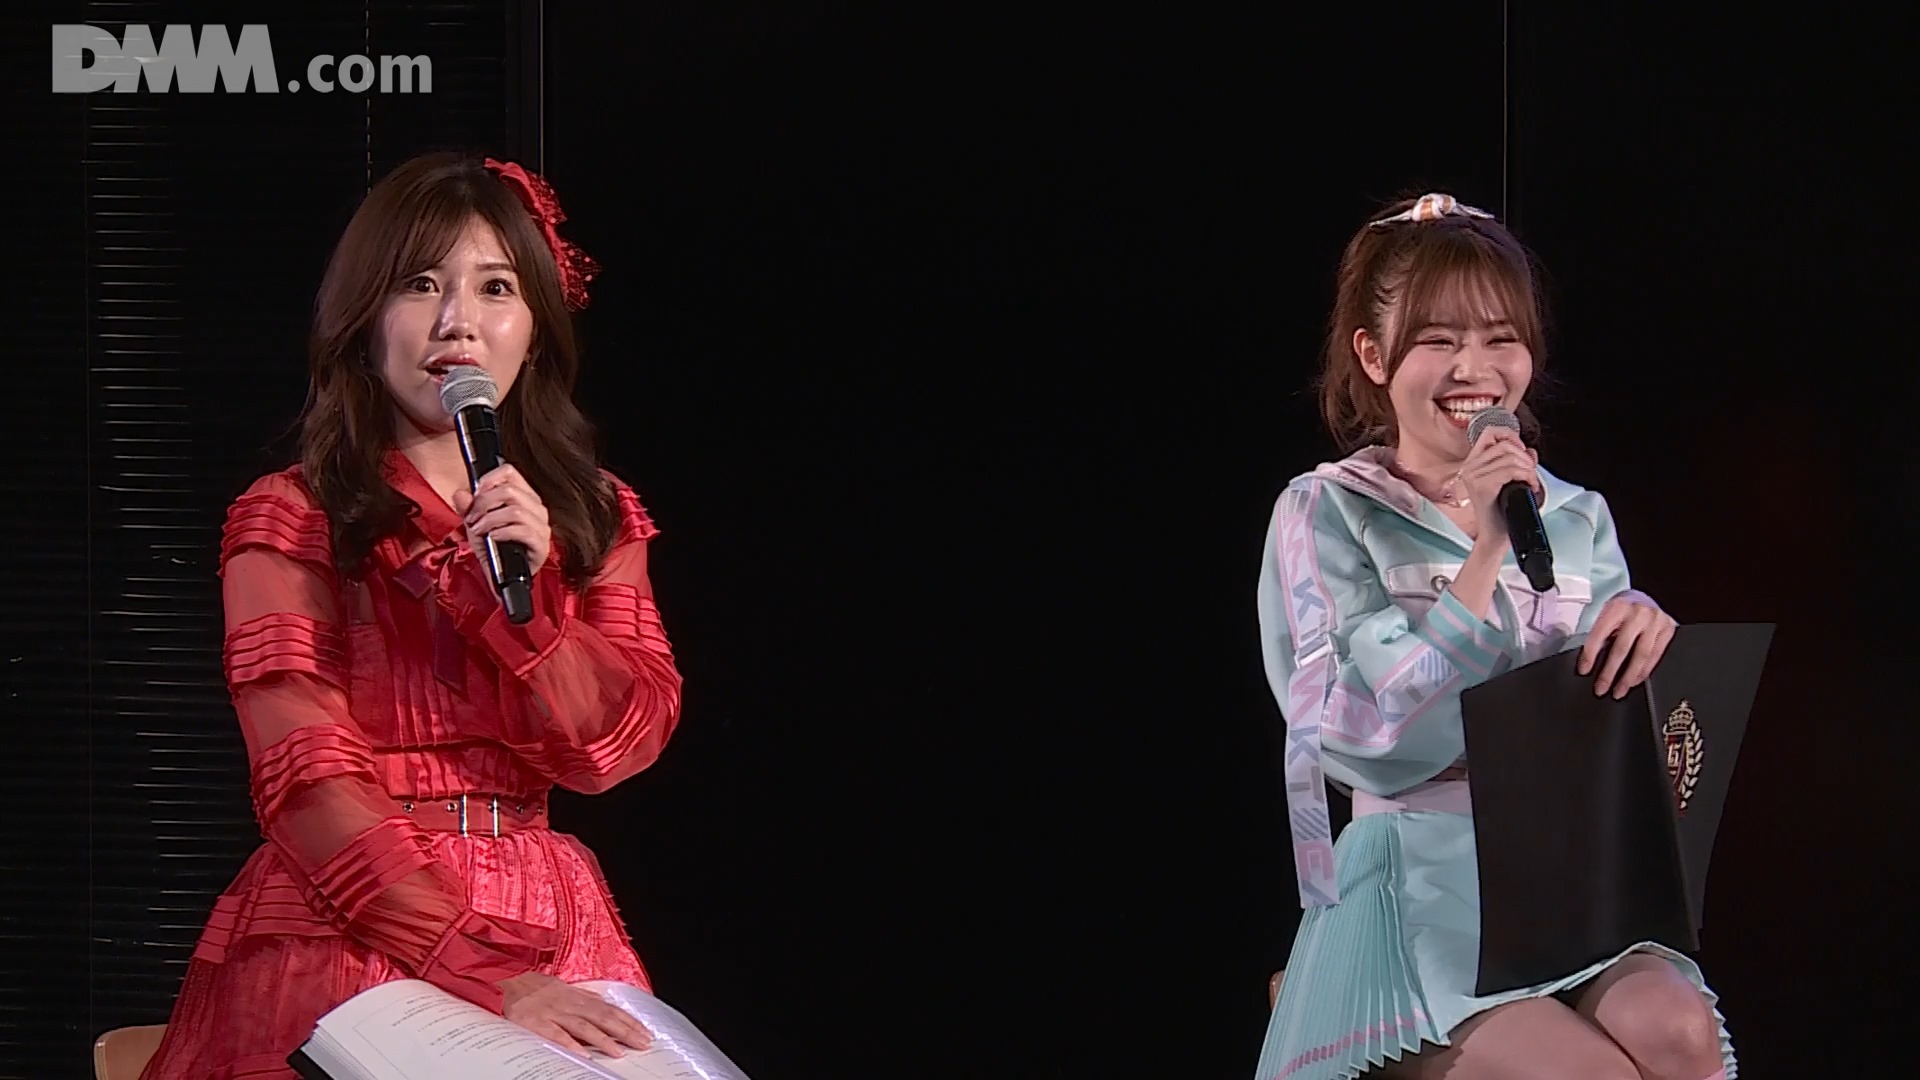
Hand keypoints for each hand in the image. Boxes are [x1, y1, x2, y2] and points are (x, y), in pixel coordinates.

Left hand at [451, 465, 551, 576]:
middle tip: (471, 517)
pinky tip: (492, 537)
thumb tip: (460, 494)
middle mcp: (536, 509)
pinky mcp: (541, 545)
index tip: (475, 492)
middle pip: (510, 491)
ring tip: (478, 530)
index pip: (511, 472)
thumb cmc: (494, 550)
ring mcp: (541, 527)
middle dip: (484, 503)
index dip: (489, 478)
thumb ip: (467, 508)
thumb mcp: (475, 524)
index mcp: (524, 497)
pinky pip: (523, 530)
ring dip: (490, 519)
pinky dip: (502, 532)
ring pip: (516, 510)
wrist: (501, 578)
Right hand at [500, 972, 652, 1057]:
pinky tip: (583, 1054)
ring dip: (603, 1039)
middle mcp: (567, 1002)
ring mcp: (552, 1012)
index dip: (628, 1020)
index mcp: (575, 995)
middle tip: (643, 1043)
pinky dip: (570, 1044)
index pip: (608, 1008)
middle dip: (625, 1031)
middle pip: (602, 1017)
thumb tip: (602, 1002)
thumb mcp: (560, 987)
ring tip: (620, 1051)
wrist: (501, 980)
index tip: (645, 1031)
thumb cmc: (531, 986)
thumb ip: (581, 996)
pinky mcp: (535, 1022)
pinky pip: (555, 1034)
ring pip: (583, 1026)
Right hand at [1457, 425, 1541, 542]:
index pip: (1490, 433)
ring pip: (1509, 457)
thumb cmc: (1502, 513)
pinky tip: (1529, 486)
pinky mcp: (1482, 486)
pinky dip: (1526, 476)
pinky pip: (1510, 470)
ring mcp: (1473, 476)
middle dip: (1524, 456)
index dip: (1510, 436)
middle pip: (1503, 444)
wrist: (1496, 536)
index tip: (1522, 450)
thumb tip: (1531, 451)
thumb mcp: (1512, 482)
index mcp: (1473, 463)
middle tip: (1531, 472)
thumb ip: (1520, 463)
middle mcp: (1469, 467)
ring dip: (1527, 469)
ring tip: (1531, 482)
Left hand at [1576, 594, 1676, 698]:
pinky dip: (1644, 671)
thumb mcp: (1607, 613)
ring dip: (1629, 677)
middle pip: (1622, 648)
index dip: (1590, 654)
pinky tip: (1635, 681)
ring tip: (1619, 691)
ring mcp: (1656, 621)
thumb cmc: (1622, 609)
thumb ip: (1601, 633)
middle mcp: (1638, 613)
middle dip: (1610, 672)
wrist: (1645, 596)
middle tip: (1601, 689)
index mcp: (1617, 607)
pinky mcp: (1668, 629)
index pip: (1600, 634)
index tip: (1584, 670)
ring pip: (1642, 655)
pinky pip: (1656, 655)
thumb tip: (1588, 661)